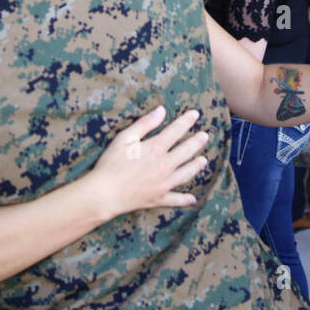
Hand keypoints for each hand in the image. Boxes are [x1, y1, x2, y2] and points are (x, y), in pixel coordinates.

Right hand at [90, 105, 208, 220]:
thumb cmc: (110, 164)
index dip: (187, 121)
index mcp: (156, 148)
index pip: (176, 131)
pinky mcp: (158, 198)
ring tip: (204, 160)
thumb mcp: (125, 138)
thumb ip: (145, 124)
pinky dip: (185, 199)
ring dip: (196, 166)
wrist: (104, 194)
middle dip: (197, 142)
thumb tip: (161, 110)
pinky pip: (175, 199)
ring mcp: (164, 184)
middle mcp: (165, 166)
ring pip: (186, 173)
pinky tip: (193, 199)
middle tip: (205, 136)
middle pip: (186, 151)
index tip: (195, 114)